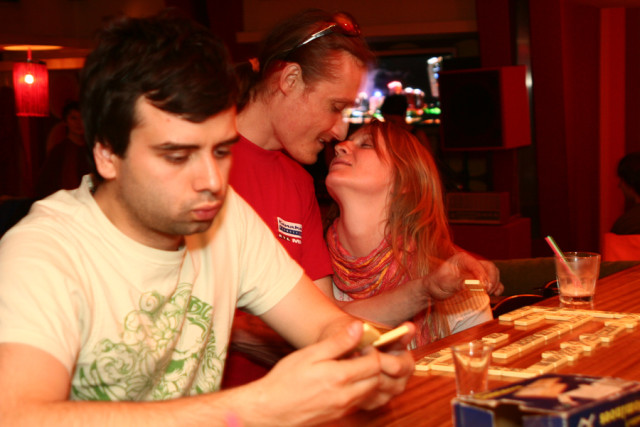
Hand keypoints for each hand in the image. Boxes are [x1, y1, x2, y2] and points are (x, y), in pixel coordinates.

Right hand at [248, 321, 413, 425]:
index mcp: (341, 377)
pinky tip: (343, 381)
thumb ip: (338, 342)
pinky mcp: (339, 416)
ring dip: (367, 378)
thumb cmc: (286, 379)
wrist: (270, 409)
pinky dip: (359, 390)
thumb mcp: (310, 354)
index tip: (361, 346)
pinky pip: (359, 402)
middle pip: (376, 379)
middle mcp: (347, 396)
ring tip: (351, 366)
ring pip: (370, 392)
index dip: (372, 352)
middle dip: (374, 365)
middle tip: (359, 355)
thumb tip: (359, 327)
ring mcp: (344, 408)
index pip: (375, 364)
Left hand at [423, 252, 502, 299]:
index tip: (484, 286)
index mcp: (462, 259)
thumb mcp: (444, 283)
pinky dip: (497, 286)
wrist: (433, 291)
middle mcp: (471, 263)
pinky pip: (493, 281)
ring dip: (494, 283)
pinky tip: (495, 293)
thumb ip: (457, 283)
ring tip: (487, 293)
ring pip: (493, 273)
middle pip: (489, 267)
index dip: (482, 275)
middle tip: (487, 290)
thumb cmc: (436, 284)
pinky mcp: (480, 281)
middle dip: (491, 279)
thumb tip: (471, 284)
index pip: (477, 264)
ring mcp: (476, 271)